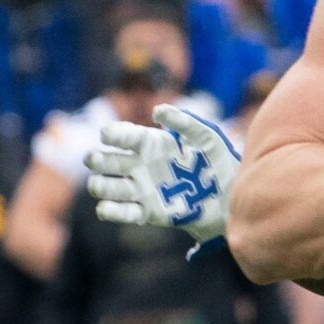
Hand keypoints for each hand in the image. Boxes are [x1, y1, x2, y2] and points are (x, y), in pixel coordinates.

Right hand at [88, 105, 240, 243]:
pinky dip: (110, 211)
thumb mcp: (206, 137)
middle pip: (107, 161)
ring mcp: (140, 189)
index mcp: (149, 143)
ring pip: (108, 187)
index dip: (112, 134)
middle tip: (94, 159)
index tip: (107, 135)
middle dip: (97, 159)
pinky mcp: (147, 212)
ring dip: (99, 186)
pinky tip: (104, 209)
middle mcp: (139, 165)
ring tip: (98, 185)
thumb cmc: (217, 160)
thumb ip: (185, 122)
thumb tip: (158, 111)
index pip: (123, 136)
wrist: (228, 196)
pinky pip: (123, 212)